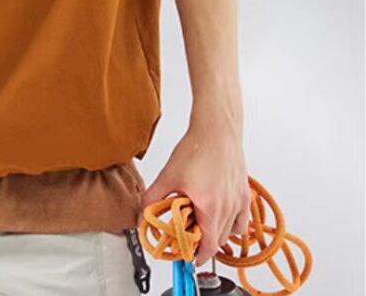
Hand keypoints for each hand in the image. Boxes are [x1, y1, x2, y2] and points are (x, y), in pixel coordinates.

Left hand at [137, 120, 250, 266]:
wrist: (216, 130)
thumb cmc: (197, 148)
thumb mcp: (169, 175)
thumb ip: (154, 196)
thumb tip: (143, 212)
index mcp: (209, 207)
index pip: (207, 246)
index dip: (196, 255)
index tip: (187, 256)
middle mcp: (228, 207)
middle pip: (218, 241)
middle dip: (203, 245)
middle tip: (189, 240)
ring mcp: (239, 201)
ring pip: (231, 232)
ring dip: (217, 235)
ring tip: (202, 228)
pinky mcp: (244, 193)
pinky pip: (242, 220)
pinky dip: (232, 225)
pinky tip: (220, 217)